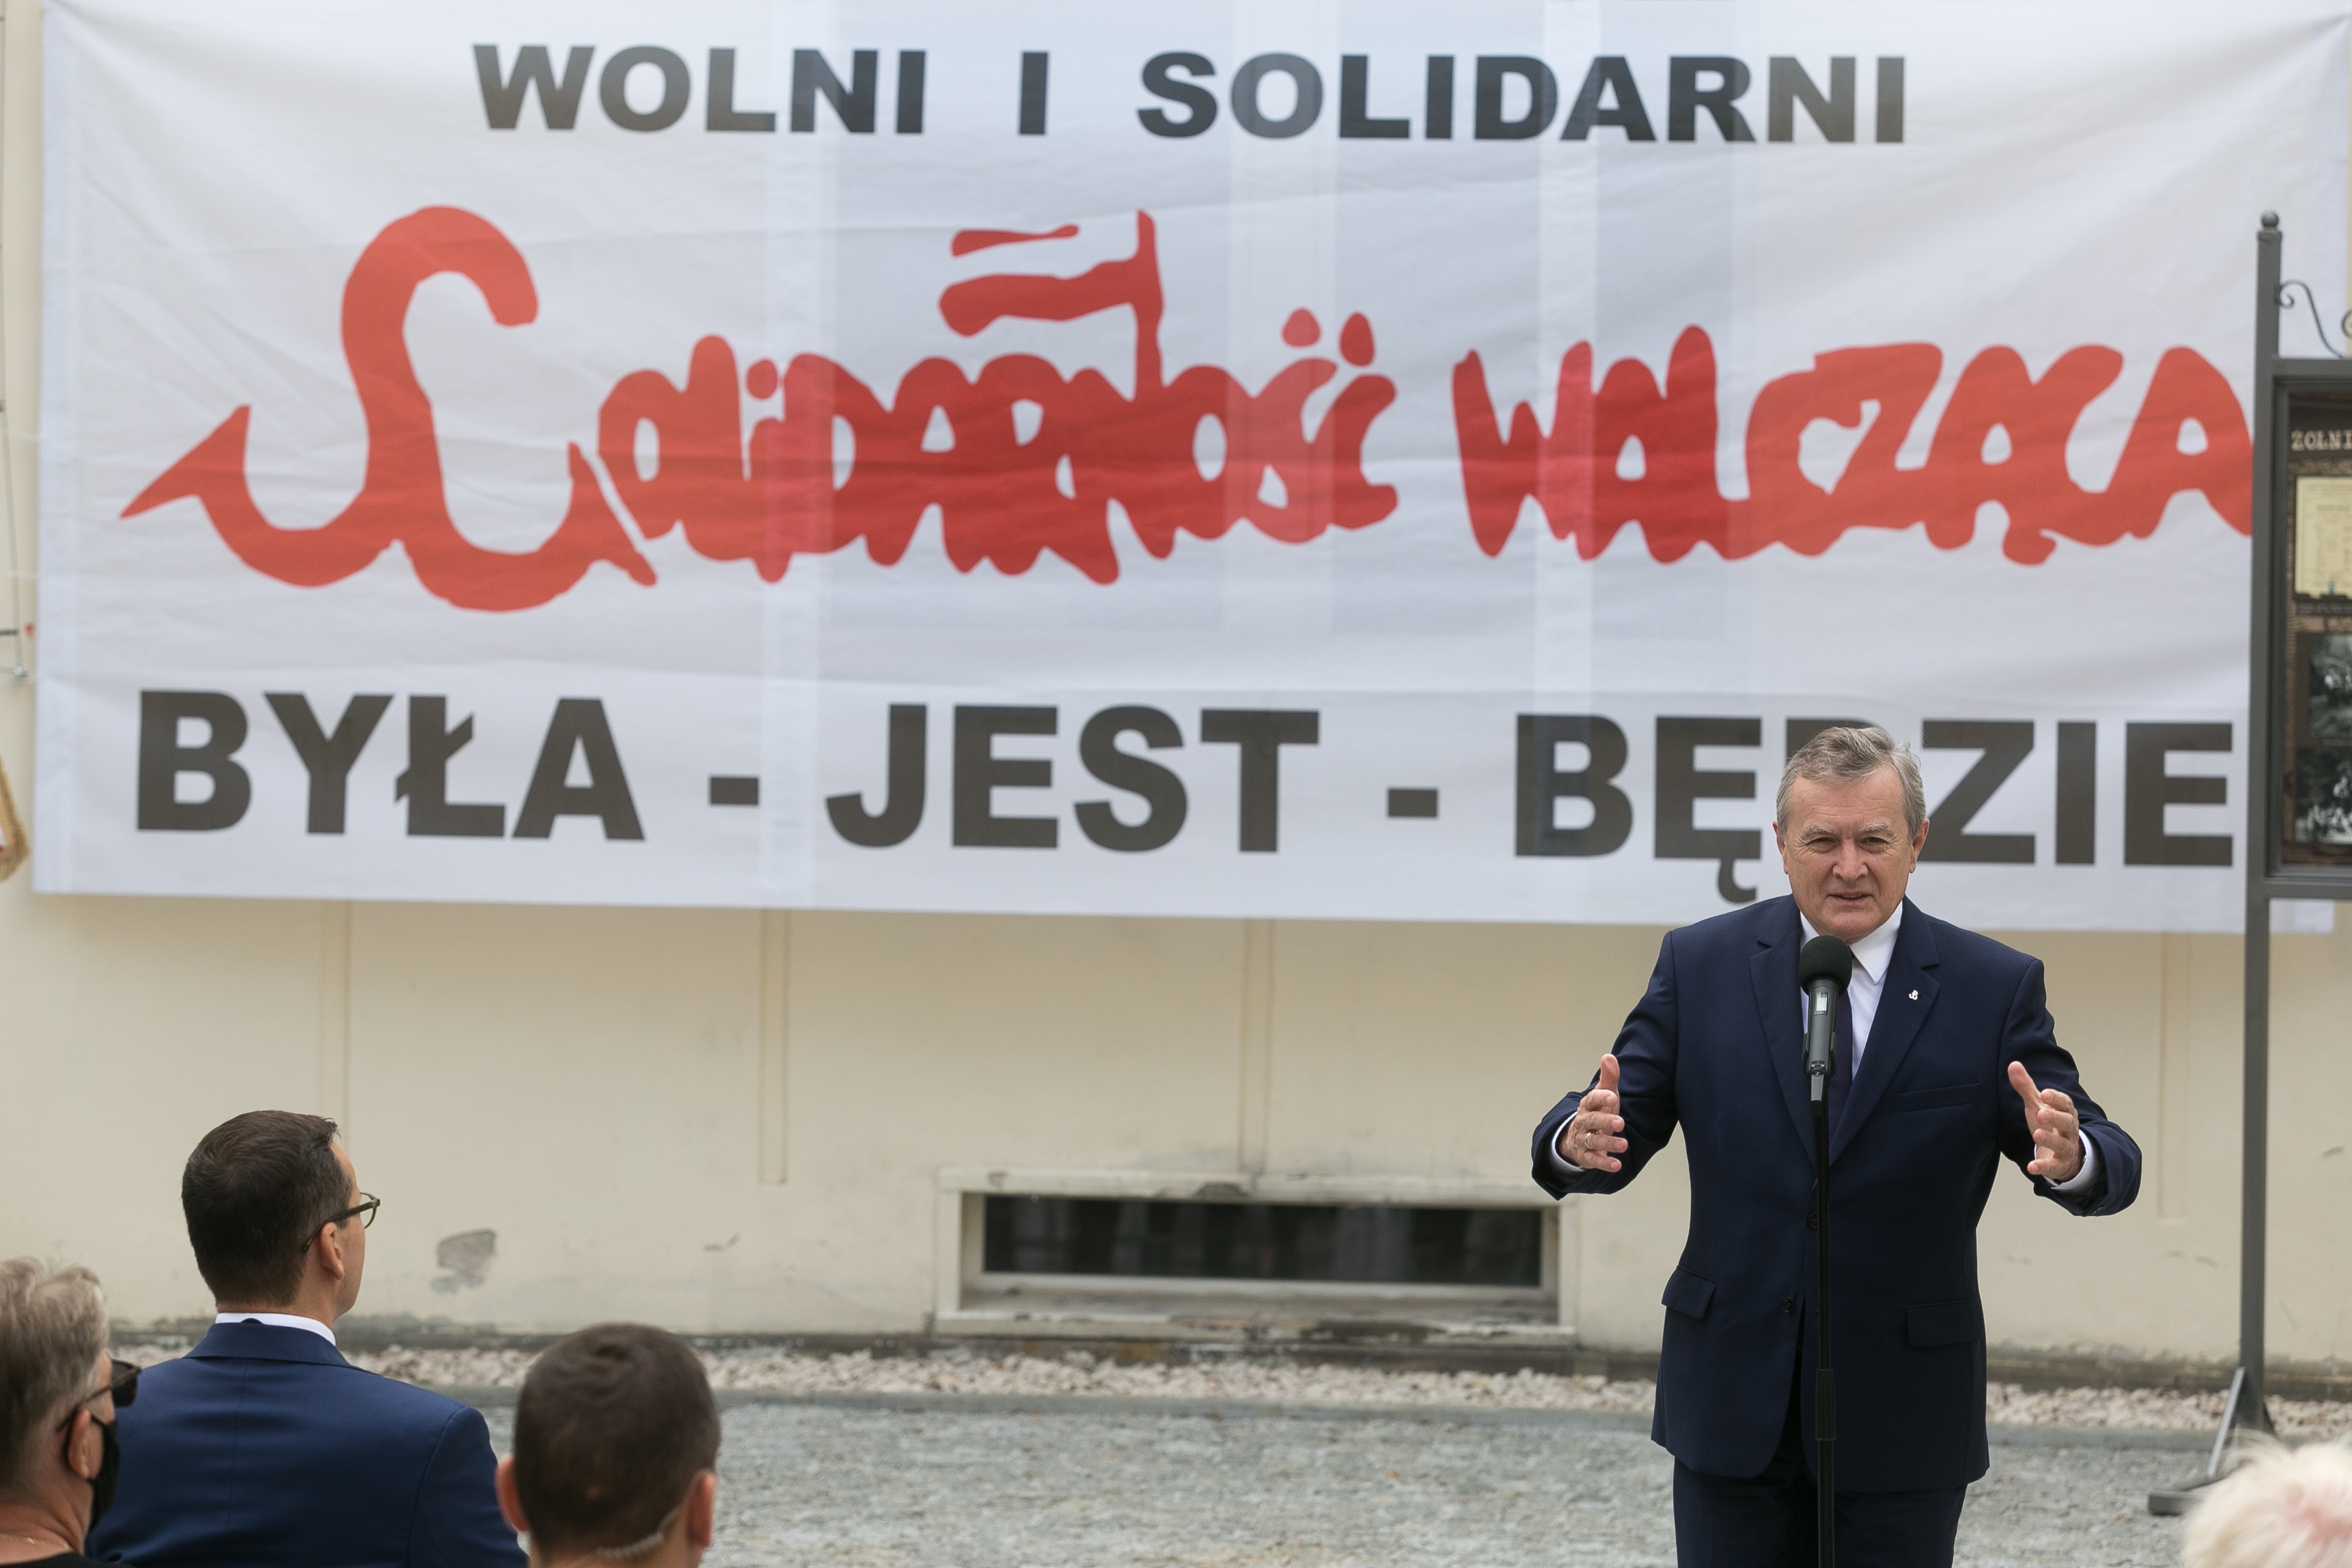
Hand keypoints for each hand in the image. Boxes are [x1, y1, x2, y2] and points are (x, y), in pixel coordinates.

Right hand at [1556, 1054, 1626, 1172]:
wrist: (1577, 1136)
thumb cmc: (1597, 1111)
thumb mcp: (1604, 1094)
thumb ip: (1609, 1078)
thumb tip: (1609, 1056)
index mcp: (1588, 1105)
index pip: (1592, 1100)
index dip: (1601, 1098)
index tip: (1612, 1096)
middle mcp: (1583, 1121)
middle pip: (1592, 1121)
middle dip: (1605, 1122)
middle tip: (1620, 1123)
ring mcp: (1583, 1139)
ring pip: (1593, 1141)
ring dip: (1608, 1144)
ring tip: (1623, 1146)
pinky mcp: (1586, 1156)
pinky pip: (1593, 1160)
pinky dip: (1604, 1163)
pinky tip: (1617, 1165)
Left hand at [2009, 1061, 2082, 1182]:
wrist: (2064, 1154)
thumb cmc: (2049, 1124)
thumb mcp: (2037, 1105)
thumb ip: (2026, 1087)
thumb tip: (2013, 1064)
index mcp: (2065, 1112)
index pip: (2065, 1103)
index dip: (2056, 1098)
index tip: (2044, 1093)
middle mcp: (2069, 1129)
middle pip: (2067, 1122)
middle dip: (2055, 1117)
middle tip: (2041, 1112)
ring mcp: (2066, 1148)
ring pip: (2062, 1144)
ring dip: (2049, 1139)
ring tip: (2036, 1134)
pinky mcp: (2060, 1165)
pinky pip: (2053, 1166)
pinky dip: (2043, 1167)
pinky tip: (2031, 1167)